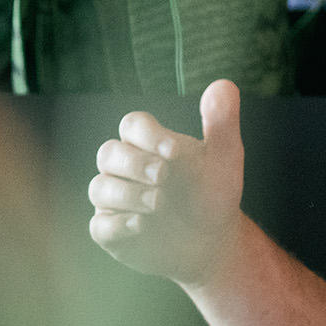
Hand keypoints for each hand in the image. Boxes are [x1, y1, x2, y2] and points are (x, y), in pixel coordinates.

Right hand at [88, 80, 244, 284]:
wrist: (214, 240)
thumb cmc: (214, 192)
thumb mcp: (225, 157)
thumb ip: (222, 122)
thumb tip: (223, 84)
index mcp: (150, 144)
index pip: (132, 125)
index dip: (148, 135)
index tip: (174, 151)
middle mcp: (126, 169)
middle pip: (109, 153)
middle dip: (134, 163)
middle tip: (163, 176)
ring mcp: (116, 201)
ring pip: (100, 188)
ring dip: (127, 194)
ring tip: (158, 203)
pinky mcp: (113, 232)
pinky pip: (99, 226)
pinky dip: (117, 224)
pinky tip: (142, 225)